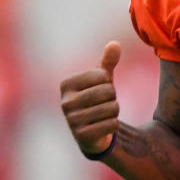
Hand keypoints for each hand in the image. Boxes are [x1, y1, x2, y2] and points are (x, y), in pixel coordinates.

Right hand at [59, 41, 121, 155]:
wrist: (92, 133)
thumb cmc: (96, 100)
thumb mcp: (101, 80)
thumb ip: (107, 62)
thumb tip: (115, 43)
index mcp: (66, 84)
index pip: (102, 76)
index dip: (108, 83)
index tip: (99, 90)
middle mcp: (65, 102)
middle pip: (108, 92)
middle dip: (112, 98)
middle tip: (103, 104)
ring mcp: (72, 121)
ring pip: (112, 108)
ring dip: (114, 112)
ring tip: (103, 115)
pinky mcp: (82, 136)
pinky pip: (112, 124)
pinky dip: (113, 125)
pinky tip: (103, 127)